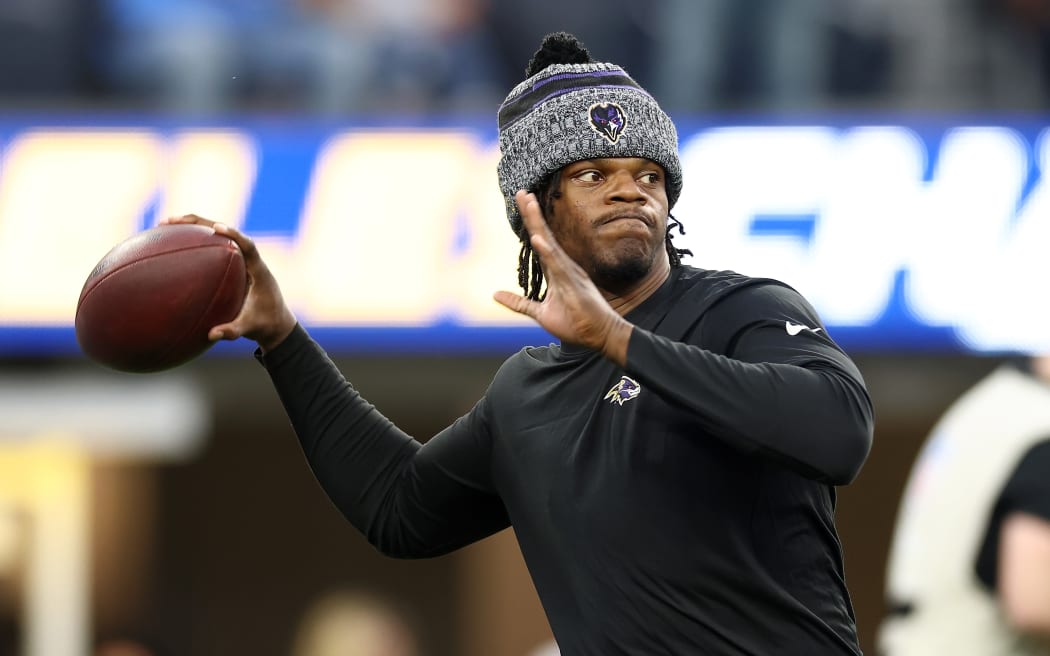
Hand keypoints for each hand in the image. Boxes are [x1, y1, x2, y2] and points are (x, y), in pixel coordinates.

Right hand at [160, 215, 297, 351]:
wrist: (277, 324)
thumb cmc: (266, 325)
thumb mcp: (251, 329)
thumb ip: (233, 332)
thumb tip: (211, 335)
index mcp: (259, 271)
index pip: (248, 246)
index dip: (234, 234)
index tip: (217, 227)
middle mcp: (249, 260)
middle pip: (225, 232)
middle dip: (199, 223)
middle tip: (172, 221)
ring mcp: (240, 261)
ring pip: (216, 237)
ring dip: (193, 228)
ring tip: (163, 225)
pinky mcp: (232, 265)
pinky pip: (212, 249)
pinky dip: (193, 244)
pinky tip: (170, 246)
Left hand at [493, 191, 632, 364]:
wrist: (598, 336)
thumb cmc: (574, 323)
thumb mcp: (540, 313)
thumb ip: (518, 303)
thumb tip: (495, 294)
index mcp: (555, 271)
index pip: (539, 242)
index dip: (530, 223)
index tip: (522, 202)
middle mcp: (562, 266)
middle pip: (543, 235)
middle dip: (532, 214)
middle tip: (522, 192)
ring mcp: (568, 273)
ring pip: (550, 243)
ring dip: (538, 224)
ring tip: (529, 203)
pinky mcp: (573, 284)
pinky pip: (558, 265)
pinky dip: (547, 252)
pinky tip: (538, 239)